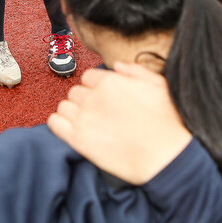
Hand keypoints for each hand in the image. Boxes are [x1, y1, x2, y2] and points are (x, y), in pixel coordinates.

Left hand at [47, 63, 192, 185]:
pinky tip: (71, 130)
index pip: (88, 77)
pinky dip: (59, 125)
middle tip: (98, 114)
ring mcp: (83, 118)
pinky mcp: (78, 140)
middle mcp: (93, 97)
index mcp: (110, 82)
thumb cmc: (166, 123)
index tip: (102, 98)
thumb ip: (135, 71)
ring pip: (64, 106)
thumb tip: (118, 66)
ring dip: (72, 113)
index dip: (95, 88)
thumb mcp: (158, 85)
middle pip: (76, 92)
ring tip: (87, 123)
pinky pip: (55, 124)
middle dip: (85, 101)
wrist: (166, 156)